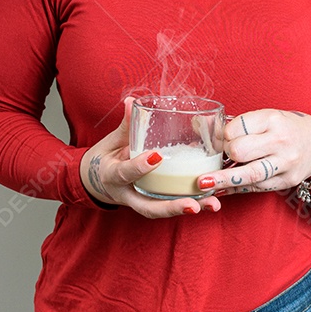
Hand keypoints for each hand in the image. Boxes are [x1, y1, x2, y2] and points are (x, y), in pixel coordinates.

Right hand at [80, 98, 221, 218]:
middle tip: (193, 205)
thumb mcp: (112, 141)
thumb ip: (126, 125)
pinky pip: (171, 205)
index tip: (157, 157)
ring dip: (189, 208)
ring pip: (164, 210)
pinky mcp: (153, 202)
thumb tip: (131, 101)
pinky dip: (193, 204)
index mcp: (112, 176)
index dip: (139, 167)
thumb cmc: (108, 157)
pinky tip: (212, 200)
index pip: (125, 173)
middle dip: (172, 207)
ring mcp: (140, 201)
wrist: (98, 180)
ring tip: (212, 204)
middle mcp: (126, 194)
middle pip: (149, 207)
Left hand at [197, 109, 310, 196]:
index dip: (224, 135)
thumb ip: (239, 124)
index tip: (221, 139)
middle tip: (221, 156)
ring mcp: (285, 163)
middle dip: (225, 155)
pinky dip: (236, 189)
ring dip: (223, 180)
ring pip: (249, 174)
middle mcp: (280, 141)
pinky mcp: (287, 181)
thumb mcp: (267, 117)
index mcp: (272, 119)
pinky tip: (222, 190)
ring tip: (204, 184)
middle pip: (241, 151)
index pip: (237, 127)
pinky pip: (256, 188)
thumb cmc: (287, 129)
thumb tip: (200, 125)